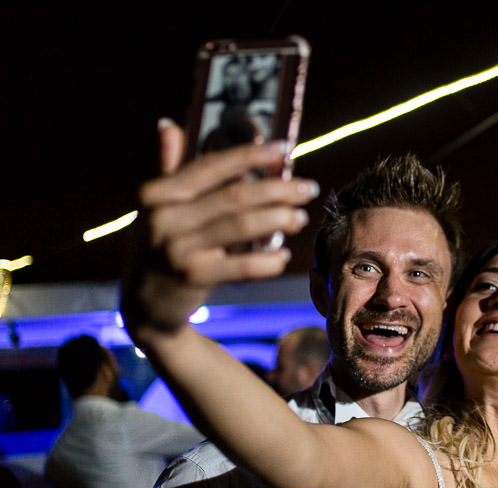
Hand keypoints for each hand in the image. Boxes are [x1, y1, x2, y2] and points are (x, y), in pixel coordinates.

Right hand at [121, 121, 318, 339]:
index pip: (212, 165)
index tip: (285, 148)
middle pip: (235, 196)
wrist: (143, 306)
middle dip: (278, 189)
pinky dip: (268, 260)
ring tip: (300, 217)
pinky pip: (242, 266)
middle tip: (308, 188)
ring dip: (279, 219)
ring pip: (243, 226)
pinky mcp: (193, 277)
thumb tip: (169, 124)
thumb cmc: (159, 247)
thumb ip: (168, 167)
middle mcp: (164, 218)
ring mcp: (177, 249)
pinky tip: (283, 256)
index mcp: (157, 193)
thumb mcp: (156, 207)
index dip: (251, 154)